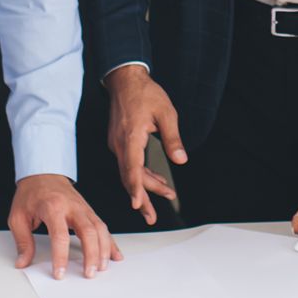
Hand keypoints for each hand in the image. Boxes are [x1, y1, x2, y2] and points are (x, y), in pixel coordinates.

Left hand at [9, 175, 122, 279]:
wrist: (43, 173)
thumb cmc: (30, 194)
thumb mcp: (18, 216)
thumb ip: (22, 241)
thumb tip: (23, 262)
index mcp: (52, 207)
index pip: (60, 235)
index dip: (61, 256)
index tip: (59, 273)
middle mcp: (72, 207)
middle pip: (88, 231)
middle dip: (91, 255)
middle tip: (89, 274)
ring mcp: (84, 208)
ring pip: (100, 229)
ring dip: (103, 250)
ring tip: (101, 268)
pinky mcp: (89, 211)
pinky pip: (103, 227)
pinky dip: (111, 242)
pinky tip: (115, 256)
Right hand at [105, 65, 185, 224]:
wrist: (125, 80)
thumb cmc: (146, 93)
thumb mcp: (166, 113)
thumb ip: (173, 138)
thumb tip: (181, 160)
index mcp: (131, 136)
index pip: (131, 168)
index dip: (135, 188)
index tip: (137, 205)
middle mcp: (120, 143)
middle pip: (129, 177)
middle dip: (142, 197)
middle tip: (152, 217)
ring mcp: (117, 144)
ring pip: (128, 172)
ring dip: (144, 187)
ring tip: (163, 197)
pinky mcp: (119, 142)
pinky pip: (128, 164)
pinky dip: (140, 174)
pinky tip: (154, 179)